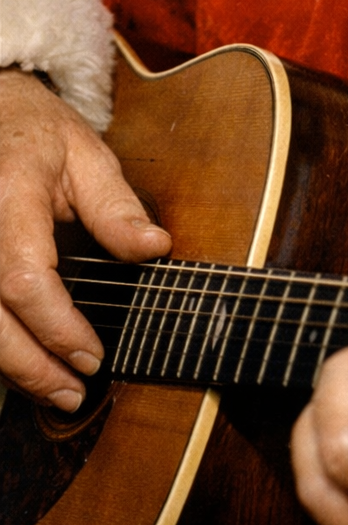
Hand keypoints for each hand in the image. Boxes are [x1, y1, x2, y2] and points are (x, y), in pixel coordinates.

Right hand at [0, 70, 170, 409]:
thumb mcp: (87, 153)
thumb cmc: (37, 131)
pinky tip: (27, 364)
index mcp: (10, 191)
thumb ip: (116, 206)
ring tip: (56, 391)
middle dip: (32, 364)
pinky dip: (0, 344)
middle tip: (76, 392)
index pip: (24, 275)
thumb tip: (156, 249)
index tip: (94, 355)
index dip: (57, 325)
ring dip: (12, 366)